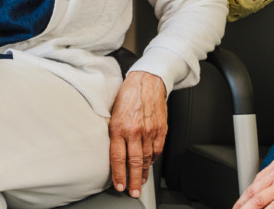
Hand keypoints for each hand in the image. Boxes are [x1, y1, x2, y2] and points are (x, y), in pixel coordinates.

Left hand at [109, 71, 166, 197]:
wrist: (147, 81)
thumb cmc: (128, 94)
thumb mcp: (113, 113)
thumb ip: (114, 132)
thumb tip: (112, 151)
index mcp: (119, 127)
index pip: (118, 158)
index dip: (119, 175)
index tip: (120, 186)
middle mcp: (134, 131)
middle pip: (134, 163)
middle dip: (134, 181)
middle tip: (133, 192)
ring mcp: (149, 131)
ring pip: (147, 158)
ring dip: (144, 172)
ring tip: (141, 181)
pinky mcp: (161, 129)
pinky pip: (157, 150)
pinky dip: (153, 159)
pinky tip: (149, 164)